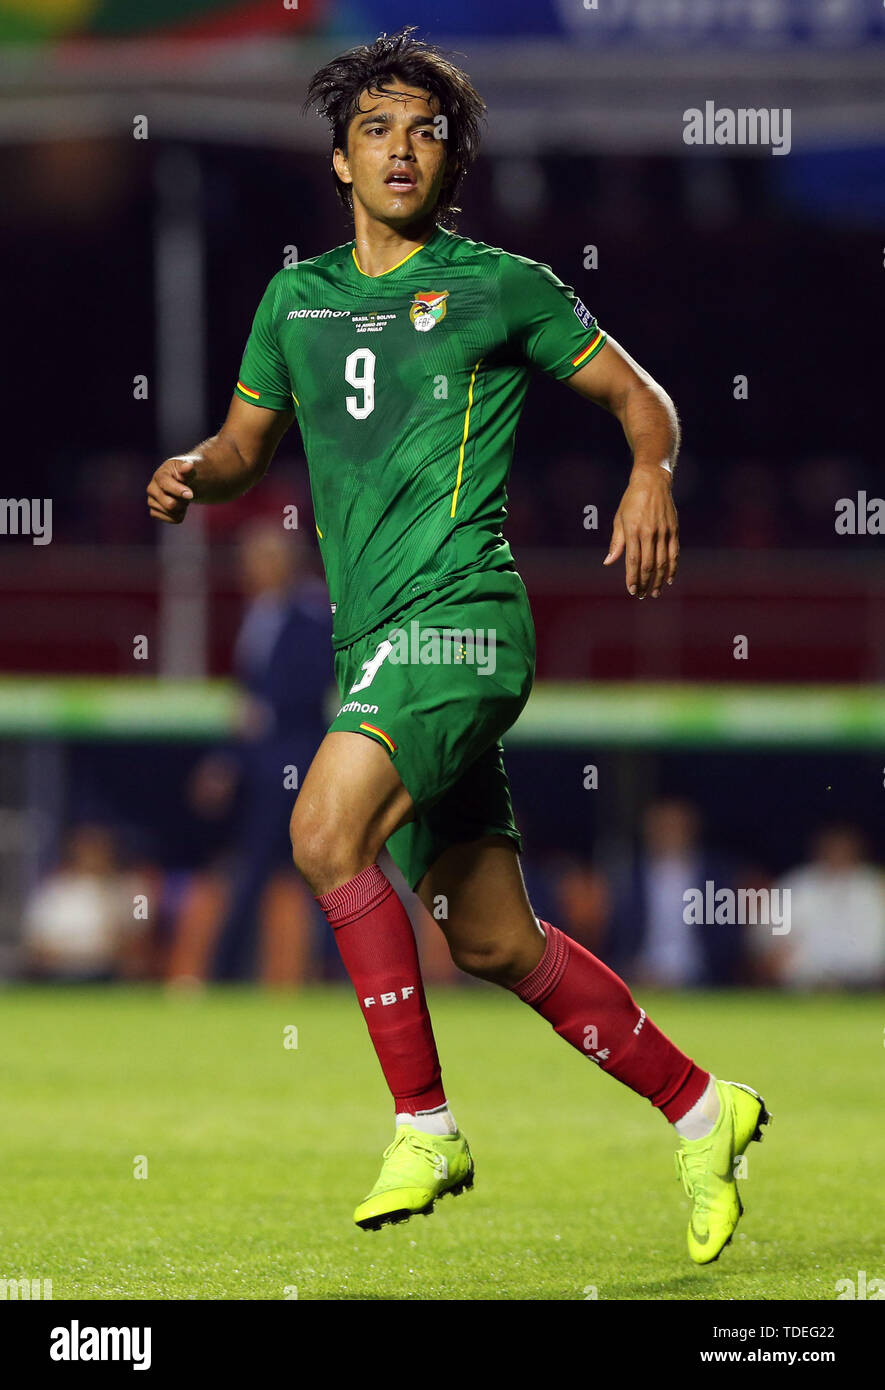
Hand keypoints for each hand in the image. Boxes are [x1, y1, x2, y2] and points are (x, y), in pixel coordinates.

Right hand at [146, 457, 195, 523]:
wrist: (180, 482)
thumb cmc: (184, 474)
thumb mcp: (188, 469)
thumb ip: (188, 469)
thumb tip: (188, 466)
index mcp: (159, 475)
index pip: (166, 485)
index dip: (179, 491)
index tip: (190, 495)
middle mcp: (151, 488)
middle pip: (170, 504)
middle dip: (183, 502)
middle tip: (188, 495)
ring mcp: (151, 501)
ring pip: (172, 513)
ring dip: (182, 508)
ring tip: (182, 498)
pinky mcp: (154, 512)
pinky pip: (172, 520)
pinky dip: (180, 515)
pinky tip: (179, 507)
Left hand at [603, 462, 677, 597]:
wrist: (652, 481)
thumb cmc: (631, 501)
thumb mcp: (619, 520)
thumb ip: (616, 543)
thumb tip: (608, 562)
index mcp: (633, 530)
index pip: (633, 561)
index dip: (632, 578)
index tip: (631, 590)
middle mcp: (649, 532)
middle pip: (648, 565)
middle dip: (645, 583)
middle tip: (642, 595)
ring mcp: (664, 531)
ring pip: (662, 562)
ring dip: (658, 580)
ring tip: (654, 592)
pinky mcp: (674, 530)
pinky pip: (674, 553)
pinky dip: (672, 568)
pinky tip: (668, 579)